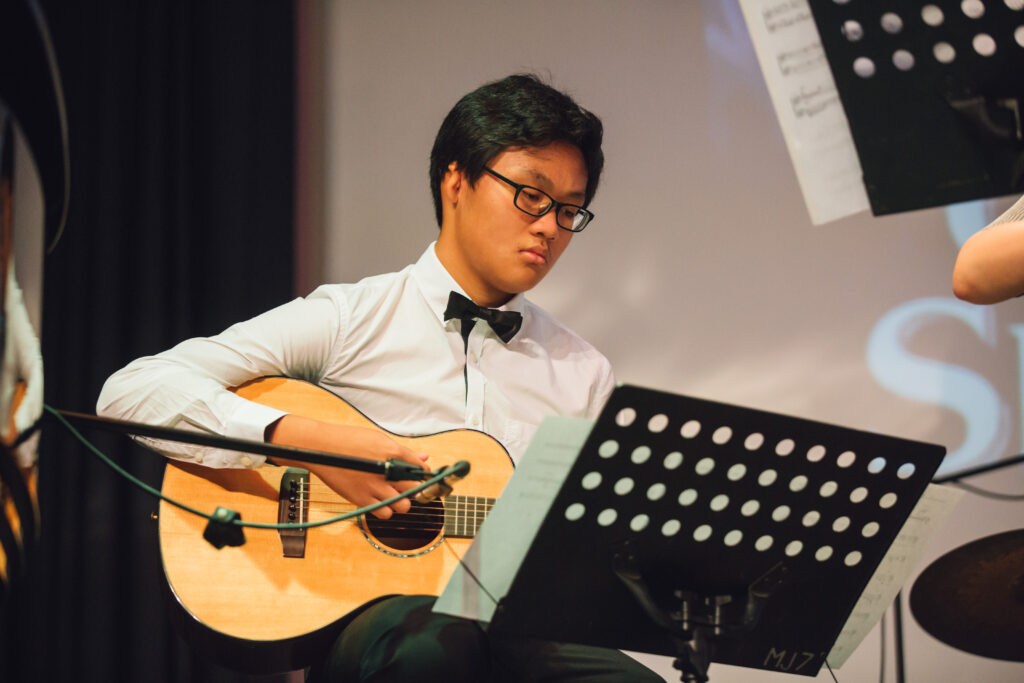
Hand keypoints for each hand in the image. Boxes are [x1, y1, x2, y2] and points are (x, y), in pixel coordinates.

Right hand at [266, 414, 428, 518]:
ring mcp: (374, 486)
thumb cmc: (349, 440)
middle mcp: (386, 469)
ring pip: (403, 505)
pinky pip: (384, 513)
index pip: (421, 468)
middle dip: (414, 490)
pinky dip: (385, 510)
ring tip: (392, 495)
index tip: (420, 478)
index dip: (423, 475)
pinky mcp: (361, 499)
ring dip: (400, 502)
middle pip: (416, 489)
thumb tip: (424, 457)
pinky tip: (379, 500)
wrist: (320, 447)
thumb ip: (403, 452)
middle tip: (407, 488)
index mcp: (393, 451)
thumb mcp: (378, 439)